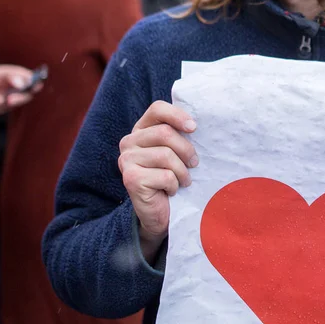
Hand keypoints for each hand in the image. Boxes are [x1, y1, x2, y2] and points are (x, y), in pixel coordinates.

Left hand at [0, 65, 42, 114]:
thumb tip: (21, 84)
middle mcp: (20, 89)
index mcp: (21, 77)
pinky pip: (2, 111)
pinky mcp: (4, 107)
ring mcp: (13, 99)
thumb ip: (10, 78)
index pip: (34, 81)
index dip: (36, 84)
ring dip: (0, 103)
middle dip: (18, 99)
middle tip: (9, 100)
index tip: (33, 88)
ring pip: (12, 105)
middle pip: (26, 96)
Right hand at [118, 101, 197, 262]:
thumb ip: (180, 136)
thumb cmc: (172, 180)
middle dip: (186, 150)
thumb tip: (198, 123)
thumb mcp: (177, 154)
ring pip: (166, 155)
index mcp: (140, 130)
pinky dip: (174, 185)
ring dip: (182, 172)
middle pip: (165, 133)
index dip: (177, 115)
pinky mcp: (131, 179)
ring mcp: (126, 160)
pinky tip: (170, 191)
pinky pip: (165, 175)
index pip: (157, 109)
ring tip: (183, 181)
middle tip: (194, 164)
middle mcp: (128, 142)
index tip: (194, 128)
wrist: (160, 214)